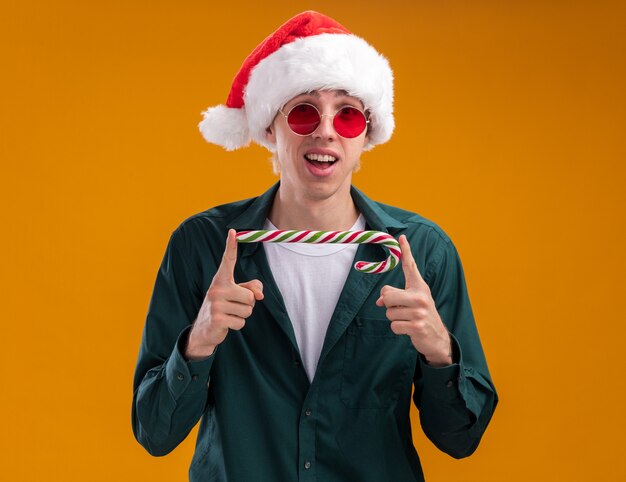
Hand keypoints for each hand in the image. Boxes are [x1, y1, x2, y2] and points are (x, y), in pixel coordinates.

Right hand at [185, 229, 263, 359]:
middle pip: (250, 296)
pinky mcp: (217, 319)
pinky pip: (241, 322)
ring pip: (248, 310)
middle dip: (248, 304)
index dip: (231, 246)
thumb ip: (253, 288)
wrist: (205, 329)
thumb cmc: (225, 307)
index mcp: (221, 280)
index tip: (233, 231)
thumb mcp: (238, 294)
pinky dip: (237, 325)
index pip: (228, 261)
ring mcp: (215, 303)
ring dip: (243, 316)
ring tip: (229, 314)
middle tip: (233, 307)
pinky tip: (226, 324)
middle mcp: (216, 288)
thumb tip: (259, 295)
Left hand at [375, 235, 451, 366]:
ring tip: (407, 320)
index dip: (405, 251)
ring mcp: (420, 312)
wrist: (437, 338)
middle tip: (400, 309)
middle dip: (388, 304)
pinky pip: (393, 325)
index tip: (401, 237)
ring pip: (389, 312)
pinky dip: (398, 329)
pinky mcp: (417, 326)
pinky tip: (408, 329)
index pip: (410, 266)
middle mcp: (421, 296)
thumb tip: (378, 301)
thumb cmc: (421, 316)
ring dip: (394, 318)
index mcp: (420, 287)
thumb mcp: (412, 303)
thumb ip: (395, 297)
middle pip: (387, 295)